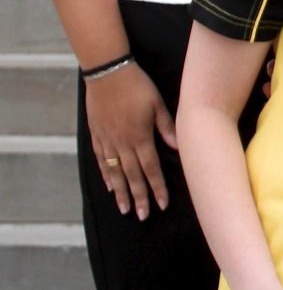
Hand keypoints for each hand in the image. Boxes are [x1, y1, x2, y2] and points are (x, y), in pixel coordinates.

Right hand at [84, 63, 177, 219]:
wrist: (107, 74)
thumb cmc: (137, 86)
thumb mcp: (157, 104)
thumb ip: (166, 127)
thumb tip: (178, 146)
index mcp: (140, 137)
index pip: (151, 169)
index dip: (157, 187)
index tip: (162, 204)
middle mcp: (123, 143)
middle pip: (132, 176)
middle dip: (140, 197)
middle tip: (143, 215)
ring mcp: (108, 141)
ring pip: (115, 173)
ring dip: (121, 192)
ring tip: (125, 209)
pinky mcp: (97, 135)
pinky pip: (102, 160)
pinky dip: (107, 175)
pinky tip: (110, 186)